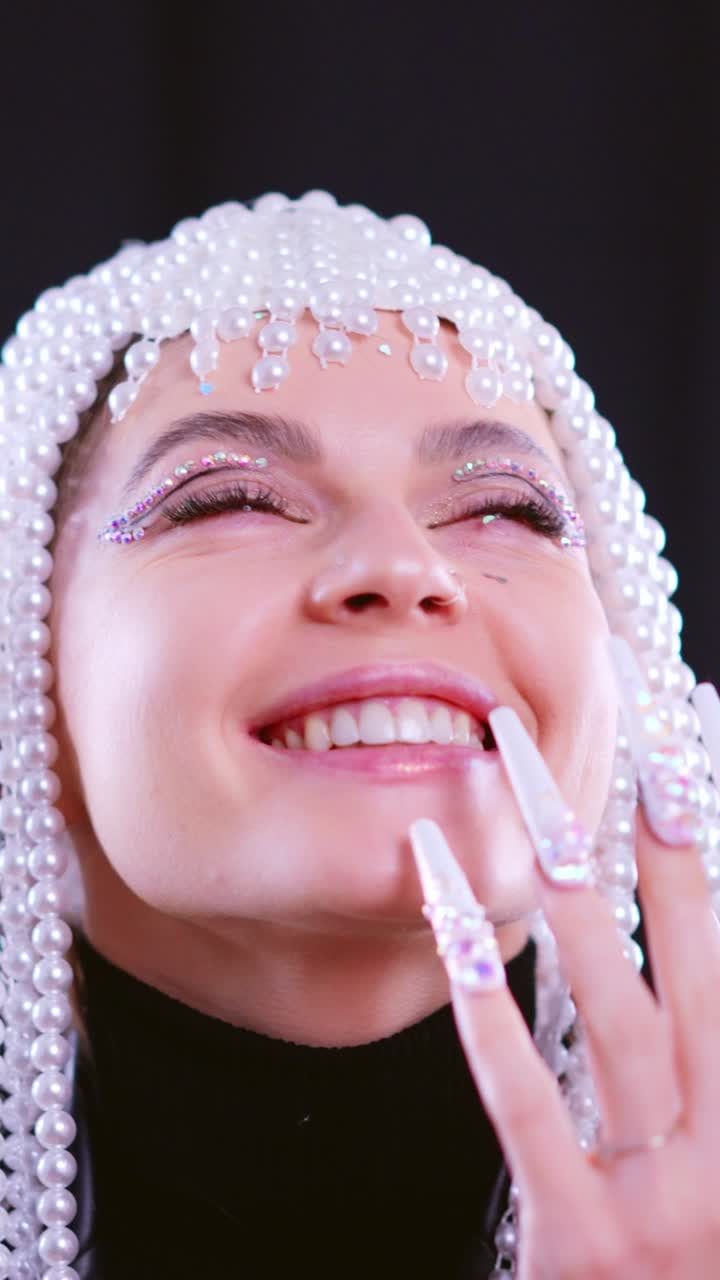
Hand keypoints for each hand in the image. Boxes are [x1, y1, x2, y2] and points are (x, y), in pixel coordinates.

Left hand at [409, 648, 719, 1278]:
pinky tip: (454, 919)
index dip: (703, 841)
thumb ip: (707, 1060)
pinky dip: (488, 1003)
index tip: (679, 755)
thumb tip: (689, 943)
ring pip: (608, 1002)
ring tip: (514, 784)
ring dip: (561, 881)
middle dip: (650, 830)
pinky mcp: (581, 1243)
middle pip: (689, 947)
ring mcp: (657, 1193)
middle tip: (615, 727)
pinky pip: (526, 1100)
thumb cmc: (708, 1263)